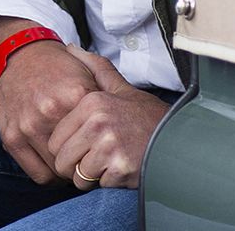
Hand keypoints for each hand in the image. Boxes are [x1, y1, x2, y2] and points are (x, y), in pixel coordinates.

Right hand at [0, 19, 100, 185]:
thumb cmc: (57, 67)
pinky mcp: (11, 138)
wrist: (19, 54)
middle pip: (80, 158)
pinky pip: (38, 174)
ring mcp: (28, 126)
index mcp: (74, 96)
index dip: (104, 148)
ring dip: (68, 171)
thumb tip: (121, 130)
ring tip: (72, 161)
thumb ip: (106, 97)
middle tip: (88, 159)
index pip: (99, 140)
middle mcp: (50, 112)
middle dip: (86, 161)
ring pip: (59, 170)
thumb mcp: (88, 72)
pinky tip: (54, 164)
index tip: (104, 149)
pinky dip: (50, 175)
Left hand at [47, 48, 167, 189]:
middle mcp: (98, 123)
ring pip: (78, 177)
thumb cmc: (147, 117)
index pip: (55, 140)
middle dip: (75, 166)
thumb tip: (69, 48)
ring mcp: (110, 147)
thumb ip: (94, 68)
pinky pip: (98, 186)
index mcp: (92, 104)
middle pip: (62, 161)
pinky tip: (123, 169)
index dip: (66, 149)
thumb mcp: (121, 88)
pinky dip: (109, 183)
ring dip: (92, 176)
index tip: (84, 147)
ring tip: (110, 162)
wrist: (180, 140)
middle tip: (96, 158)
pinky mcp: (121, 169)